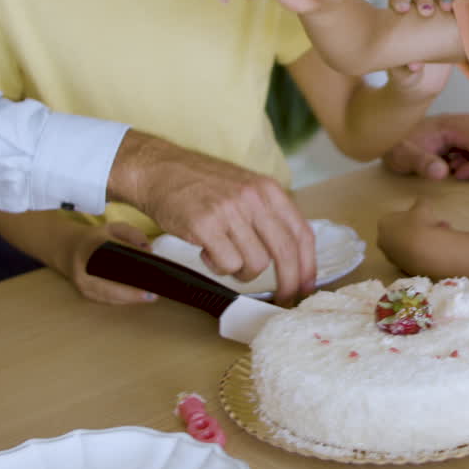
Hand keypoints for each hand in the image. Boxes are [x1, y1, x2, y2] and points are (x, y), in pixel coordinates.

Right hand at [69, 222, 159, 304]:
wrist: (68, 248)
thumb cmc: (96, 238)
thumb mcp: (114, 228)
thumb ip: (133, 234)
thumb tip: (149, 251)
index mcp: (92, 249)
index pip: (114, 263)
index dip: (129, 272)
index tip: (148, 282)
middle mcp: (84, 269)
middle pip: (110, 287)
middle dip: (132, 294)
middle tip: (153, 295)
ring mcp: (83, 284)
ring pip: (108, 297)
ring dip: (129, 299)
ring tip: (149, 297)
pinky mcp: (84, 293)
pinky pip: (105, 300)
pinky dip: (121, 300)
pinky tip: (135, 299)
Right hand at [109, 132, 315, 305]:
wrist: (159, 169)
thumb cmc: (202, 183)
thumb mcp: (245, 188)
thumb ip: (268, 214)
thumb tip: (291, 255)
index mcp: (268, 190)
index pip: (301, 232)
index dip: (309, 264)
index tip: (307, 286)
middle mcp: (253, 198)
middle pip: (285, 252)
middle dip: (289, 282)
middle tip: (284, 299)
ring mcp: (230, 211)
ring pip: (256, 263)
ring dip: (242, 272)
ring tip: (225, 257)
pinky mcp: (205, 226)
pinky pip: (227, 264)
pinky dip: (219, 267)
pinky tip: (207, 252)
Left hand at [377, 197, 451, 275]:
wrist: (426, 252)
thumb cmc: (420, 224)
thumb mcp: (423, 206)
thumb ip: (421, 202)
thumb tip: (422, 201)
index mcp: (384, 223)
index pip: (395, 217)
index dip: (411, 216)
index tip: (424, 216)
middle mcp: (383, 241)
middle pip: (402, 232)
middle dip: (418, 228)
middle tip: (435, 225)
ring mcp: (392, 257)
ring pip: (409, 245)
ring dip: (423, 240)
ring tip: (441, 235)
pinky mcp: (402, 269)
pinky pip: (413, 257)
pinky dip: (423, 253)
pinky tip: (437, 248)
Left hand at [382, 113, 468, 180]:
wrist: (391, 134)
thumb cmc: (397, 145)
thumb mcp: (403, 157)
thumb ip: (421, 163)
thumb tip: (442, 172)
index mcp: (454, 125)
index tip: (456, 175)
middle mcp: (468, 122)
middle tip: (456, 171)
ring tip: (453, 166)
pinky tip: (453, 162)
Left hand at [383, 0, 458, 99]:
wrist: (423, 83)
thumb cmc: (406, 74)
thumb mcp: (402, 73)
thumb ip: (404, 68)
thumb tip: (415, 65)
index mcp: (399, 18)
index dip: (399, 0)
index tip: (403, 10)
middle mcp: (418, 11)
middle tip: (428, 11)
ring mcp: (438, 15)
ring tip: (449, 8)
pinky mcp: (454, 23)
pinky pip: (462, 7)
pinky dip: (466, 4)